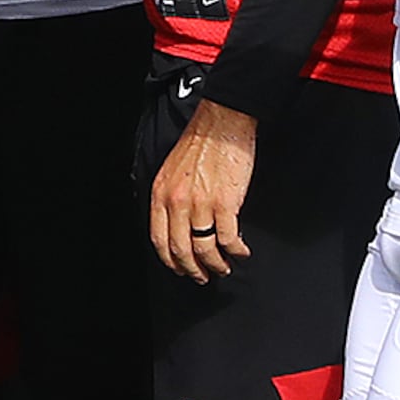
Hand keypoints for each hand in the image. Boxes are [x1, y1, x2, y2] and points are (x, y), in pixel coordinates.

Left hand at [150, 99, 259, 281]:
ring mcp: (201, 204)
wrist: (222, 123)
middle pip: (181, 249)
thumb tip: (173, 223)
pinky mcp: (225, 203)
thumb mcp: (171, 171)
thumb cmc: (200, 143)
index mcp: (161, 194)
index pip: (160, 239)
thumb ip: (169, 197)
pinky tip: (240, 251)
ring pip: (204, 248)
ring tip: (223, 268)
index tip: (180, 268)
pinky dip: (235, 250)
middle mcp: (177, 202)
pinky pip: (228, 238)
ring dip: (215, 264)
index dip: (171, 260)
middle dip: (192, 269)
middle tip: (203, 276)